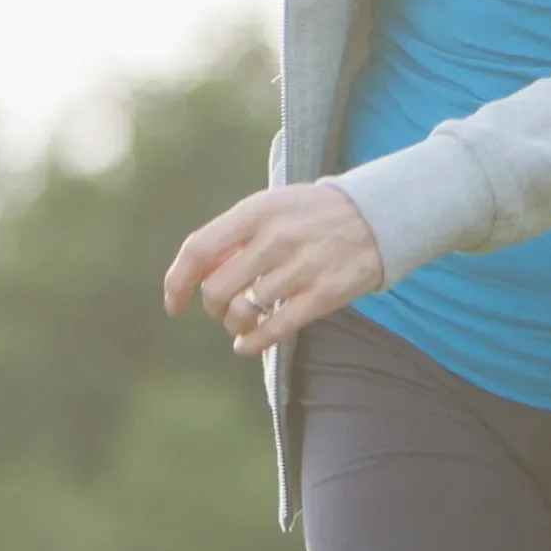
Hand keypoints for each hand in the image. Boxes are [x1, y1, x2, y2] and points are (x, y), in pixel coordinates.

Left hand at [163, 181, 391, 358]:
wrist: (376, 215)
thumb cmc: (310, 213)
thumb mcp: (270, 205)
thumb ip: (233, 233)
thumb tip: (196, 274)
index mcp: (256, 211)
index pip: (199, 249)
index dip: (178, 282)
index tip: (174, 304)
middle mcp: (275, 238)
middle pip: (217, 289)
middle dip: (211, 307)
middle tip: (221, 308)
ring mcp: (301, 267)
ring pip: (244, 311)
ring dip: (235, 323)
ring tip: (243, 319)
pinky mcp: (323, 294)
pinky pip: (275, 329)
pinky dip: (252, 343)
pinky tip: (246, 345)